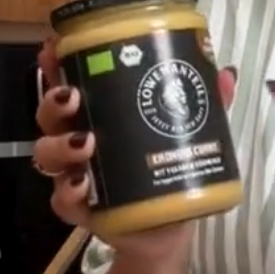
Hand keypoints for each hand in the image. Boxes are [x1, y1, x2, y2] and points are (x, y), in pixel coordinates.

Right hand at [33, 38, 236, 262]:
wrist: (169, 225)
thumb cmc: (169, 165)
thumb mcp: (193, 130)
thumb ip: (209, 103)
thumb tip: (226, 73)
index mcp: (101, 112)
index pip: (71, 81)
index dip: (57, 64)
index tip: (53, 48)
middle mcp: (80, 138)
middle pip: (50, 115)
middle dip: (55, 102)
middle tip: (73, 97)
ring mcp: (76, 174)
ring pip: (48, 154)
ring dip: (60, 145)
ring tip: (86, 142)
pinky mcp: (81, 210)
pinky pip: (62, 201)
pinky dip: (69, 192)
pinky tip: (83, 185)